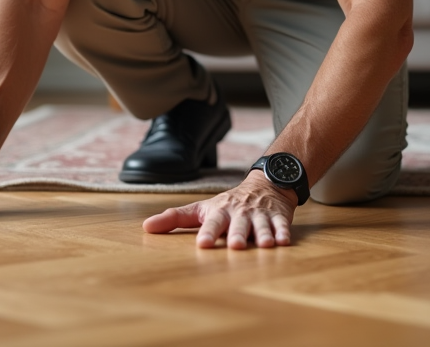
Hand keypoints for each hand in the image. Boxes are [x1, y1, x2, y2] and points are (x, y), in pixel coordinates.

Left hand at [142, 172, 295, 248]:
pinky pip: (282, 225)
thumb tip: (146, 227)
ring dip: (263, 235)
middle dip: (238, 234)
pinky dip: (283, 232)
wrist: (265, 184)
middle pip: (239, 224)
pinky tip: (284, 241)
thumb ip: (175, 218)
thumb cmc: (228, 203)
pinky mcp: (278, 217)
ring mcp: (260, 215)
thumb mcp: (201, 208)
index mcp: (220, 212)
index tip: (203, 244)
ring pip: (262, 225)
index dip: (208, 232)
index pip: (212, 222)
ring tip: (266, 245)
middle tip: (235, 246)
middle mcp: (240, 213)